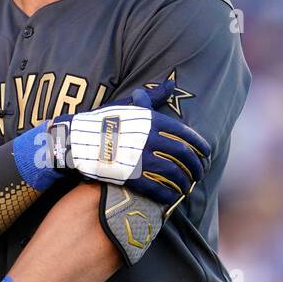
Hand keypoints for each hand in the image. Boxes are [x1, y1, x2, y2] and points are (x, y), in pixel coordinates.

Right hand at [48, 79, 212, 206]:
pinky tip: (173, 198)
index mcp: (153, 122)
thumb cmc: (103, 121)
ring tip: (187, 187)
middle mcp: (150, 140)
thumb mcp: (128, 105)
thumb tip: (171, 83)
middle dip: (196, 167)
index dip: (201, 148)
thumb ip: (152, 97)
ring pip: (174, 175)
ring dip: (184, 183)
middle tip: (199, 174)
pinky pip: (158, 189)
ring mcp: (141, 159)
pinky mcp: (131, 177)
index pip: (187, 136)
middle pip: (184, 157)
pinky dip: (169, 195)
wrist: (75, 140)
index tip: (206, 155)